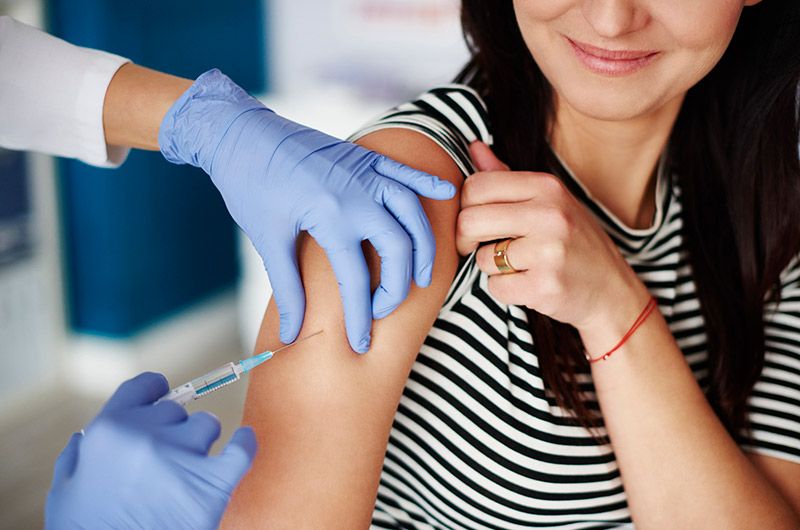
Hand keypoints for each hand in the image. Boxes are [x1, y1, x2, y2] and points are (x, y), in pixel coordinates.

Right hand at [45, 372, 256, 529]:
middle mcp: (147, 435)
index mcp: (109, 430)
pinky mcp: (213, 484)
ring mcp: (183, 457)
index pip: (144, 387)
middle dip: (173, 431)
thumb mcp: (64, 493)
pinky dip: (245, 443)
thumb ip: (75, 459)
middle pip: (176, 411)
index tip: (163, 399)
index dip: (155, 393)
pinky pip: (242, 449)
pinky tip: (244, 441)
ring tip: (188, 470)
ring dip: (200, 443)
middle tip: (166, 461)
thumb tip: (84, 438)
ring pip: (206, 426)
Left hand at [159, 70, 455, 352]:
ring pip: (412, 212)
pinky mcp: (364, 157)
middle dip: (399, 285)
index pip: (356, 279)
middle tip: (386, 309)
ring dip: (424, 246)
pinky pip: (405, 172)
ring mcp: (365, 172)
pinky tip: (447, 194)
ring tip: (424, 275)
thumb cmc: (249, 184)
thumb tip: (293, 333)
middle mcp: (358, 193)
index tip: (360, 343)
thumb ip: (287, 288)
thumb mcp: (268, 239)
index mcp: (331, 215)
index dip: (360, 317)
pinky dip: (427, 184)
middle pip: (398, 247)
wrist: (240, 132)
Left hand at [456, 142, 647, 335]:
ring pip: (483, 258)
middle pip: (470, 221)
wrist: (611, 289)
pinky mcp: (545, 286)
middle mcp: (550, 214)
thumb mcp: (549, 200)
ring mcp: (549, 251)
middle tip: (478, 246)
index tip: (476, 220)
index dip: (465, 206)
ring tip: (520, 265)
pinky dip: (506, 290)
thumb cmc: (574, 242)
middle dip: (466, 238)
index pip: (477, 185)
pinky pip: (496, 287)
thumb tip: (473, 146)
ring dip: (492, 267)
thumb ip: (506, 176)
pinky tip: (529, 283)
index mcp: (547, 186)